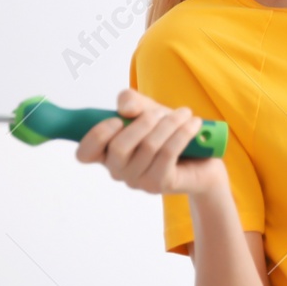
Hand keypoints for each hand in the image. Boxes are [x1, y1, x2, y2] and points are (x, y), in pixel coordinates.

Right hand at [76, 88, 222, 196]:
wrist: (202, 157)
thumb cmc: (167, 131)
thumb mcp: (146, 109)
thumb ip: (130, 101)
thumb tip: (126, 109)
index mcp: (107, 152)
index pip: (84, 153)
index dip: (96, 136)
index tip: (117, 120)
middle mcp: (118, 170)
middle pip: (119, 147)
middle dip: (143, 123)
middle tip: (161, 112)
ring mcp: (138, 180)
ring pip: (149, 147)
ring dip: (169, 124)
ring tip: (185, 113)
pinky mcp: (160, 184)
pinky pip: (168, 154)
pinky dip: (182, 134)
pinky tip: (193, 123)